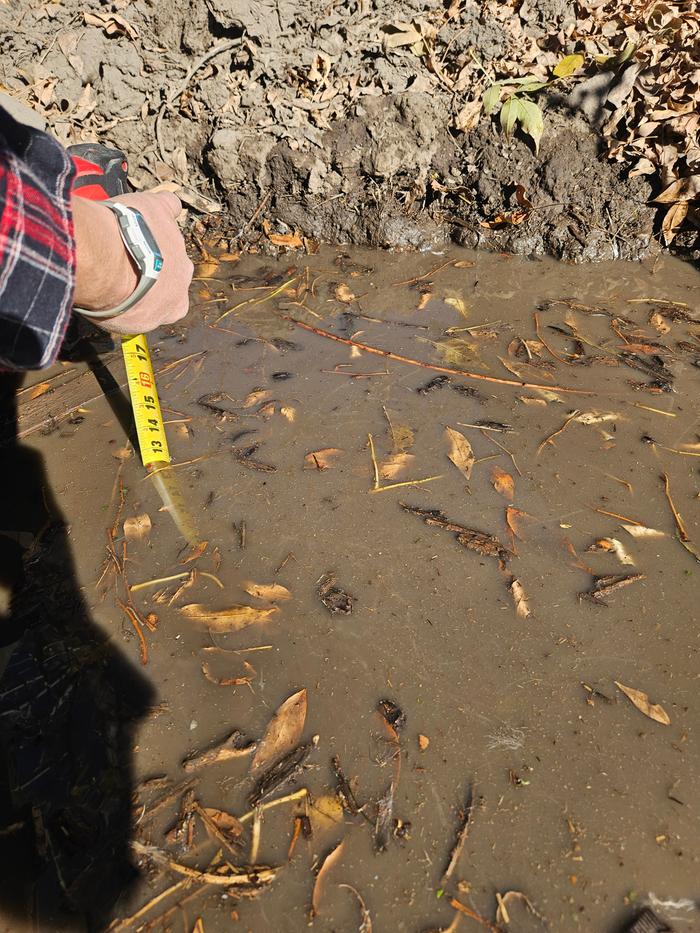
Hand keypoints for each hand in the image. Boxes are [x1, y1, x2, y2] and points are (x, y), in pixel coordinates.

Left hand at [72, 190, 193, 334]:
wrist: (106, 266)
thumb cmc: (113, 299)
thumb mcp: (120, 321)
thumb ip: (131, 312)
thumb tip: (120, 307)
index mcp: (176, 305)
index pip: (171, 302)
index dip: (152, 296)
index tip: (134, 291)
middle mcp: (183, 273)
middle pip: (170, 268)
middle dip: (151, 265)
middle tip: (122, 263)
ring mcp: (175, 240)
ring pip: (164, 238)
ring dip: (146, 238)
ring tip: (119, 237)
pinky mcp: (161, 212)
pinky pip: (169, 205)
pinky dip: (161, 206)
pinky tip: (145, 208)